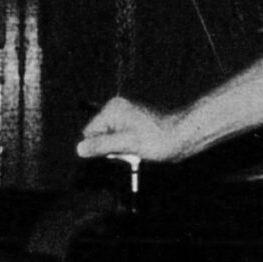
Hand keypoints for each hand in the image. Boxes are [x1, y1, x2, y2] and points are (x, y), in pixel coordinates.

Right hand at [76, 96, 192, 163]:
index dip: (99, 147)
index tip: (115, 151)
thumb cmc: (158, 138)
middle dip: (110, 149)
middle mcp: (117, 110)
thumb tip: (79, 149)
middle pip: (99, 137)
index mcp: (112, 110)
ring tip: (136, 151)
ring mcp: (125, 118)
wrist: (182, 137)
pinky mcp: (134, 127)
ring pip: (110, 142)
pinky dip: (127, 150)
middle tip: (128, 151)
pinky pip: (120, 142)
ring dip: (120, 151)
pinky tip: (139, 150)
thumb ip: (101, 145)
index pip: (89, 132)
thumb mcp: (127, 143)